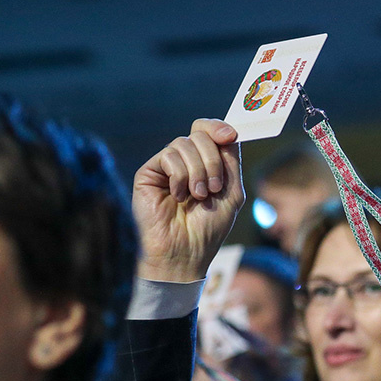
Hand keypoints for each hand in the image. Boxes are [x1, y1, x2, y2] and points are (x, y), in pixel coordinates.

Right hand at [133, 119, 244, 281]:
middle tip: (213, 188)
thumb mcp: (232, 193)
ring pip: (184, 143)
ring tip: (197, 197)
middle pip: (200, 134)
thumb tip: (229, 131)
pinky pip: (169, 155)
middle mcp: (186, 162)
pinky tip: (178, 196)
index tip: (230, 135)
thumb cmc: (208, 229)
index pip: (210, 131)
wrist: (184, 252)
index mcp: (206, 164)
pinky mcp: (149, 172)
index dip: (219, 127)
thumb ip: (232, 160)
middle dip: (212, 160)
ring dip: (198, 171)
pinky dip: (180, 176)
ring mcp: (167, 166)